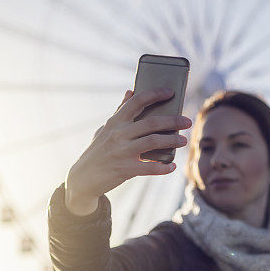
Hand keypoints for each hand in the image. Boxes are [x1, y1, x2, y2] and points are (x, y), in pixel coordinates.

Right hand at [64, 88, 191, 211]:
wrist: (82, 178)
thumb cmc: (97, 151)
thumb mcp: (105, 129)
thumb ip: (119, 112)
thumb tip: (131, 91)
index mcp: (115, 122)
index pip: (137, 101)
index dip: (155, 94)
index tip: (170, 93)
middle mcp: (118, 134)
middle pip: (151, 122)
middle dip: (173, 121)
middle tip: (187, 121)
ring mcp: (122, 152)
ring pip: (153, 142)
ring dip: (172, 141)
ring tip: (182, 141)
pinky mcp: (125, 169)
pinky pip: (150, 167)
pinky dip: (163, 167)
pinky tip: (172, 167)